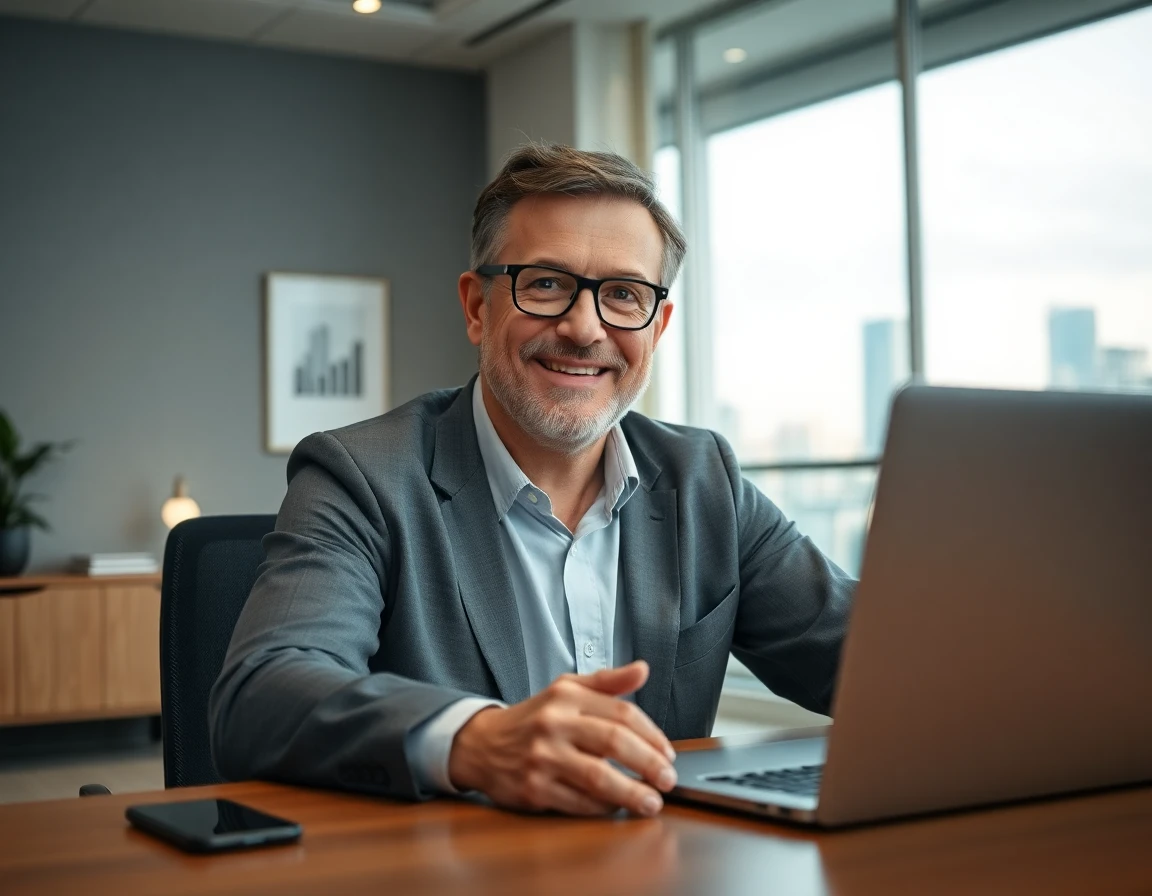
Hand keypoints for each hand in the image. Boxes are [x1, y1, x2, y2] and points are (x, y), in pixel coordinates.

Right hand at [447, 660, 677, 816]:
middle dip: (649, 764)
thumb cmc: (534, 717)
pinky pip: (578, 803)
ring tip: (652, 802)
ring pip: (598, 778)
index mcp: (567, 696)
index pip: (622, 713)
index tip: (668, 753)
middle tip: (668, 780)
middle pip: (614, 743)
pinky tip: (617, 807)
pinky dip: (603, 808)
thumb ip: (607, 681)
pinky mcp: (534, 789)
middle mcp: (554, 723)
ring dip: (632, 793)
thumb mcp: (566, 689)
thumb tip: (643, 670)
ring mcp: (542, 757)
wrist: (482, 745)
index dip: (652, 735)